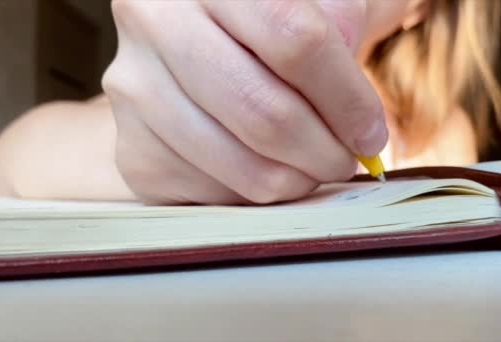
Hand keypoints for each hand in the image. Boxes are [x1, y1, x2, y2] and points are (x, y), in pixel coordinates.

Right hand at [102, 0, 387, 204]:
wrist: (195, 49)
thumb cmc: (265, 26)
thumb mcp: (309, 1)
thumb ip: (340, 28)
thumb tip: (357, 118)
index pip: (296, 40)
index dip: (347, 98)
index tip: (370, 133)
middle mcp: (153, 21)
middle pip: (263, 111)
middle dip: (323, 151)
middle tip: (346, 160)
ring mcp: (133, 89)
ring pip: (240, 163)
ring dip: (295, 180)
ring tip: (313, 167)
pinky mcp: (131, 149)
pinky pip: (212, 193)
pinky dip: (253, 193)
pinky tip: (263, 170)